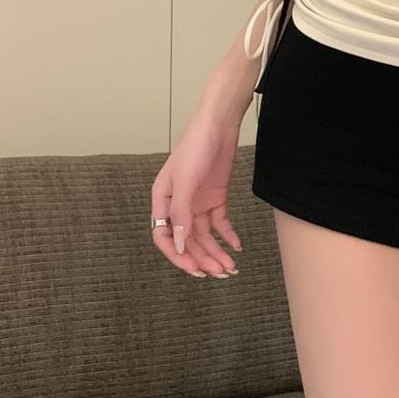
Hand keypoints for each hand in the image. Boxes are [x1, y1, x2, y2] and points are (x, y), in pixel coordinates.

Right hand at [150, 110, 243, 278]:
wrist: (219, 124)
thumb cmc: (195, 146)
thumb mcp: (186, 180)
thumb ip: (181, 212)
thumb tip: (177, 244)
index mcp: (162, 201)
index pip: (163, 238)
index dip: (177, 256)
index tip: (195, 270)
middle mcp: (178, 205)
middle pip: (187, 240)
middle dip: (202, 258)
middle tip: (220, 273)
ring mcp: (197, 202)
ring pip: (204, 235)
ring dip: (216, 251)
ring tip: (230, 266)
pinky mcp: (215, 197)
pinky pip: (219, 222)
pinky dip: (227, 235)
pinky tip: (236, 245)